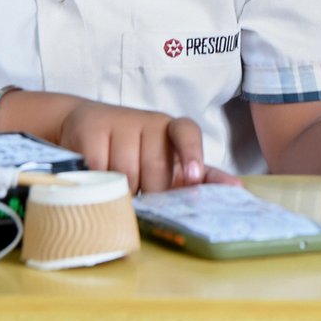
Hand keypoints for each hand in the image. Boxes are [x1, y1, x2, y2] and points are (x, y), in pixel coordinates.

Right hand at [56, 100, 239, 193]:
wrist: (84, 128)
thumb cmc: (136, 152)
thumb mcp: (168, 163)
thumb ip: (201, 176)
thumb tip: (236, 189)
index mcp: (173, 130)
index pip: (187, 132)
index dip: (192, 152)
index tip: (193, 175)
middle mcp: (151, 121)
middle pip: (155, 167)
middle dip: (149, 191)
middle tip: (142, 198)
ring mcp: (121, 122)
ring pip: (126, 171)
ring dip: (122, 190)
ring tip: (118, 189)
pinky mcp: (93, 128)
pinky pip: (98, 167)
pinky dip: (98, 181)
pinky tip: (96, 178)